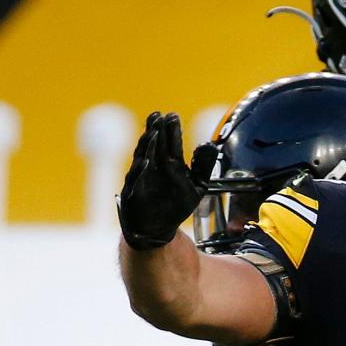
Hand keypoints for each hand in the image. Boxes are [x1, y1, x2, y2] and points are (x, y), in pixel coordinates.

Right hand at [117, 112, 217, 250]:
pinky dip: (141, 172)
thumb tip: (210, 145)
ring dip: (148, 145)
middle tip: (160, 117)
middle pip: (155, 146)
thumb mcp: (196, 186)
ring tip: (154, 133)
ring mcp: (143, 180)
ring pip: (144, 158)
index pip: (170, 143)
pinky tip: (146, 163)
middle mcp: (154, 168)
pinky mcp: (136, 194)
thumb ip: (203, 166)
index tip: (172, 116)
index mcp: (169, 164)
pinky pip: (137, 182)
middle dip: (158, 131)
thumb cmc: (175, 204)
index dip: (170, 130)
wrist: (154, 229)